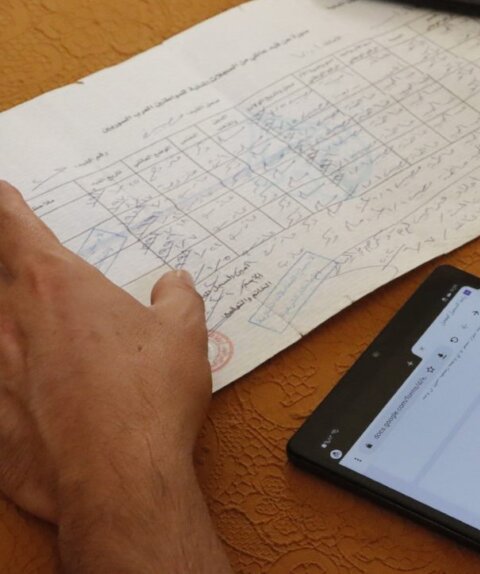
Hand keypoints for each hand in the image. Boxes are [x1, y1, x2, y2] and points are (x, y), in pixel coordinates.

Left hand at [0, 181, 228, 571]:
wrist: (118, 477)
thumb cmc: (150, 400)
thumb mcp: (184, 338)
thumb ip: (178, 300)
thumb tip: (176, 282)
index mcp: (57, 287)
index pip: (13, 226)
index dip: (5, 205)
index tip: (1, 194)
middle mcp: (11, 319)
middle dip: (1, 262)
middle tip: (16, 262)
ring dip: (5, 322)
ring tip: (26, 328)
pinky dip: (4, 377)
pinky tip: (22, 387)